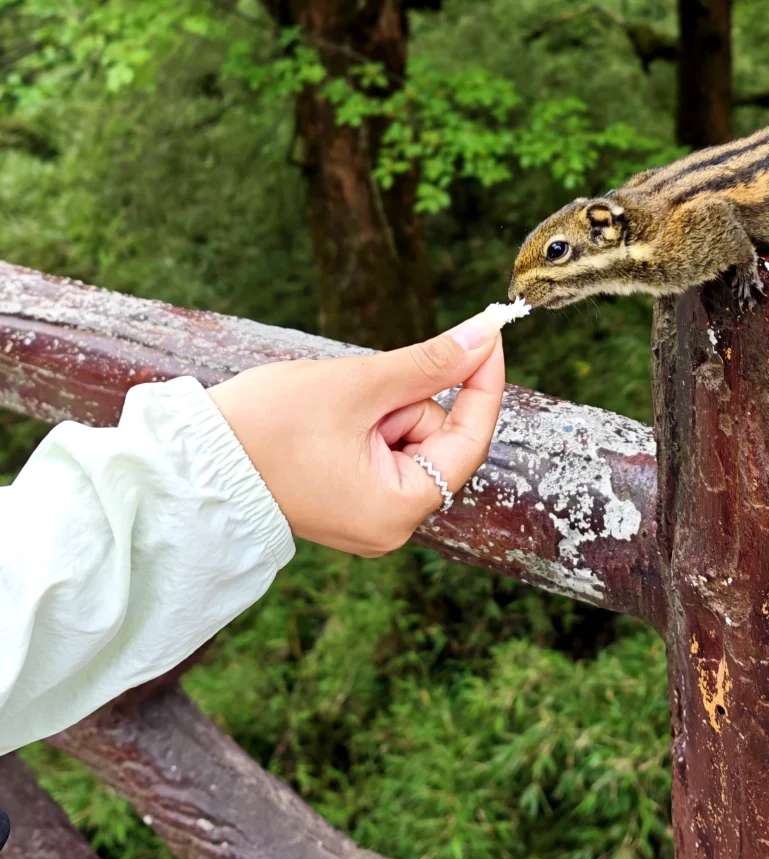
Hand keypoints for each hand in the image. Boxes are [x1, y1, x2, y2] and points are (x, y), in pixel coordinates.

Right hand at [207, 313, 505, 557]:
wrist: (191, 458)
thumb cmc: (267, 425)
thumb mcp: (358, 385)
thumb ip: (429, 362)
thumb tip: (486, 336)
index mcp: (398, 509)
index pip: (470, 440)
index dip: (482, 383)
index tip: (489, 334)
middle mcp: (390, 525)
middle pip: (435, 436)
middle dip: (403, 400)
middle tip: (355, 397)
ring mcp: (369, 515)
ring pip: (407, 436)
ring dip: (380, 407)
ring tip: (329, 413)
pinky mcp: (349, 500)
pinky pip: (381, 447)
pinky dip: (365, 421)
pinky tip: (327, 422)